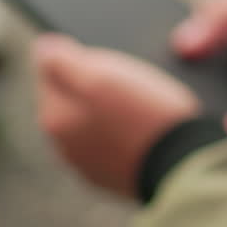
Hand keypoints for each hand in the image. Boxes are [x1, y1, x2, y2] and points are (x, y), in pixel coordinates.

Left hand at [34, 34, 199, 197]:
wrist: (185, 167)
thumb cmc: (146, 116)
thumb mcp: (104, 76)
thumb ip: (62, 60)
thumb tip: (42, 47)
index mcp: (53, 118)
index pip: (51, 69)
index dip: (81, 57)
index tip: (110, 63)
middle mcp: (63, 147)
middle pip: (72, 97)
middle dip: (94, 86)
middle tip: (131, 84)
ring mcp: (88, 166)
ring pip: (92, 122)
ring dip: (109, 112)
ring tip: (143, 108)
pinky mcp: (113, 179)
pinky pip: (112, 145)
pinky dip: (122, 135)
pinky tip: (145, 131)